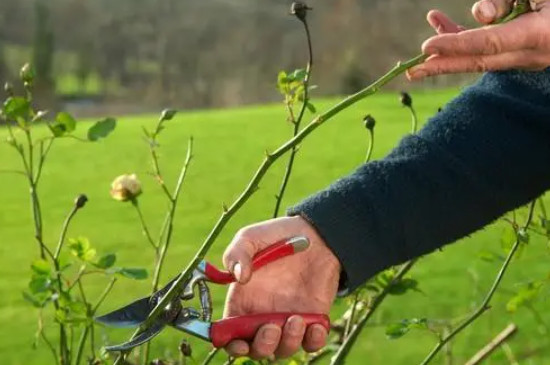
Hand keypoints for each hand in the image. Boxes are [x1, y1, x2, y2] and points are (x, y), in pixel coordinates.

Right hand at [222, 216, 340, 359]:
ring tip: (296, 318)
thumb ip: (237, 254)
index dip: (232, 346)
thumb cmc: (276, 236)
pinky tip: (315, 324)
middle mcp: (263, 316)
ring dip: (288, 343)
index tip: (240, 344)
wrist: (314, 234)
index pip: (230, 335)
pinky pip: (311, 343)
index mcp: (243, 302)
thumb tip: (239, 277)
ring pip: (283, 350)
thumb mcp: (250, 237)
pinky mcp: (312, 319)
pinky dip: (313, 341)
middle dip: (262, 347)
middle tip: (272, 326)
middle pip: (257, 349)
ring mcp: (288, 320)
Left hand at [407, 0, 549, 79]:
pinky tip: (441, 22)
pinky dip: (465, 38)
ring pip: (480, 54)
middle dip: (443, 65)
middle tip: (412, 72)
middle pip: (478, 61)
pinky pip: (488, 49)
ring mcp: (526, 57)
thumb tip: (481, 16)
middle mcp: (531, 53)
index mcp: (539, 36)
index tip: (427, 49)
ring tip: (428, 33)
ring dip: (451, 44)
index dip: (456, 46)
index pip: (488, 44)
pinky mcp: (521, 52)